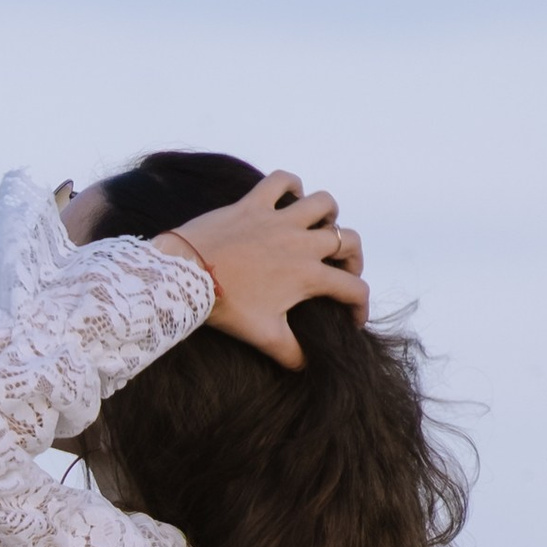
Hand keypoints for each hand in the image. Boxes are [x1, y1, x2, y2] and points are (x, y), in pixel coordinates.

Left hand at [160, 174, 367, 368]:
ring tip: (321, 228)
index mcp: (307, 276)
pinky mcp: (254, 204)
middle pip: (348, 241)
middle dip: (353, 257)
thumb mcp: (262, 336)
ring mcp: (278, 220)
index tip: (354, 319)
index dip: (360, 307)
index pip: (352, 289)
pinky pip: (281, 180)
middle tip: (342, 270)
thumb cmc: (226, 306)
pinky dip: (291, 185)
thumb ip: (291, 353)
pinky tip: (290, 196)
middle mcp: (300, 243)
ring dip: (329, 215)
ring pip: (323, 203)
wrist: (186, 276)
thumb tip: (307, 366)